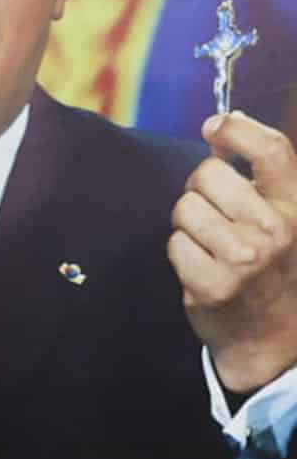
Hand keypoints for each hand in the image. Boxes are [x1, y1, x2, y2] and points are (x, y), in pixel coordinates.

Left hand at [169, 111, 296, 393]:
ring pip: (185, 209)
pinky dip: (182, 253)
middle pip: (208, 175)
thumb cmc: (273, 269)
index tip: (215, 125)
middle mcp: (275, 230)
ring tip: (210, 244)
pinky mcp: (211, 285)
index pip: (272, 151)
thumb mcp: (285, 218)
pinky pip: (174, 245)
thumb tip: (228, 122)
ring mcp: (243, 260)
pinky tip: (202, 268)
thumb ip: (262, 178)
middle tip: (213, 213)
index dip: (237, 130)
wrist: (271, 337)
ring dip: (188, 223)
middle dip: (200, 189)